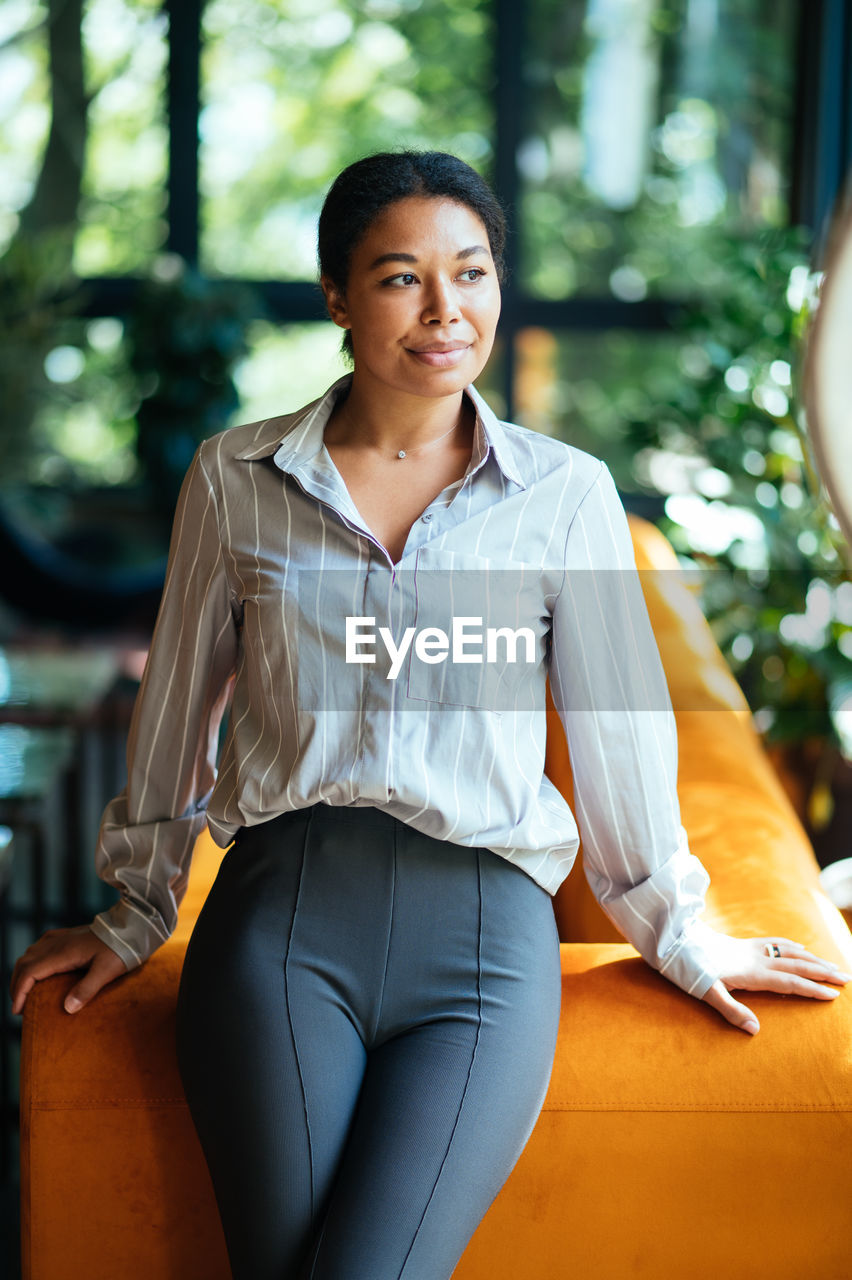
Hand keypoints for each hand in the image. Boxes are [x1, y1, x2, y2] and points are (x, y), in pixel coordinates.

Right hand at [10, 925, 128, 1016]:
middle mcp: (56, 943)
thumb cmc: (121, 948)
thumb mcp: (107, 971)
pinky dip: (32, 961)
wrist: (131, 926)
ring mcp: (61, 937)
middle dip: (16, 985)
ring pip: (30, 954)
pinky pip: (40, 947)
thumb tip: (67, 1009)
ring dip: (23, 973)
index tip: (18, 1011)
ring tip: (25, 993)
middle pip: (24, 963)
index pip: (29, 972)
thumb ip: (87, 989)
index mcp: (62, 952)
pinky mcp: (67, 935)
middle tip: (19, 1007)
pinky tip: (38, 970)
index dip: (19, 992)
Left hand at [701, 935, 851, 1034]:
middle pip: (796, 965)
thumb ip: (731, 1011)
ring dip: (812, 958)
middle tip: (846, 979)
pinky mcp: (742, 943)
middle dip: (822, 973)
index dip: (812, 989)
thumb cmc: (688, 968)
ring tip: (832, 965)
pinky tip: (799, 947)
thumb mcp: (706, 992)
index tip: (834, 995)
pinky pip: (774, 942)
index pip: (789, 982)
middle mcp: (755, 958)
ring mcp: (750, 948)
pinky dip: (792, 945)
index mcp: (751, 973)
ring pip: (789, 952)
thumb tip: (756, 1031)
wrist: (673, 939)